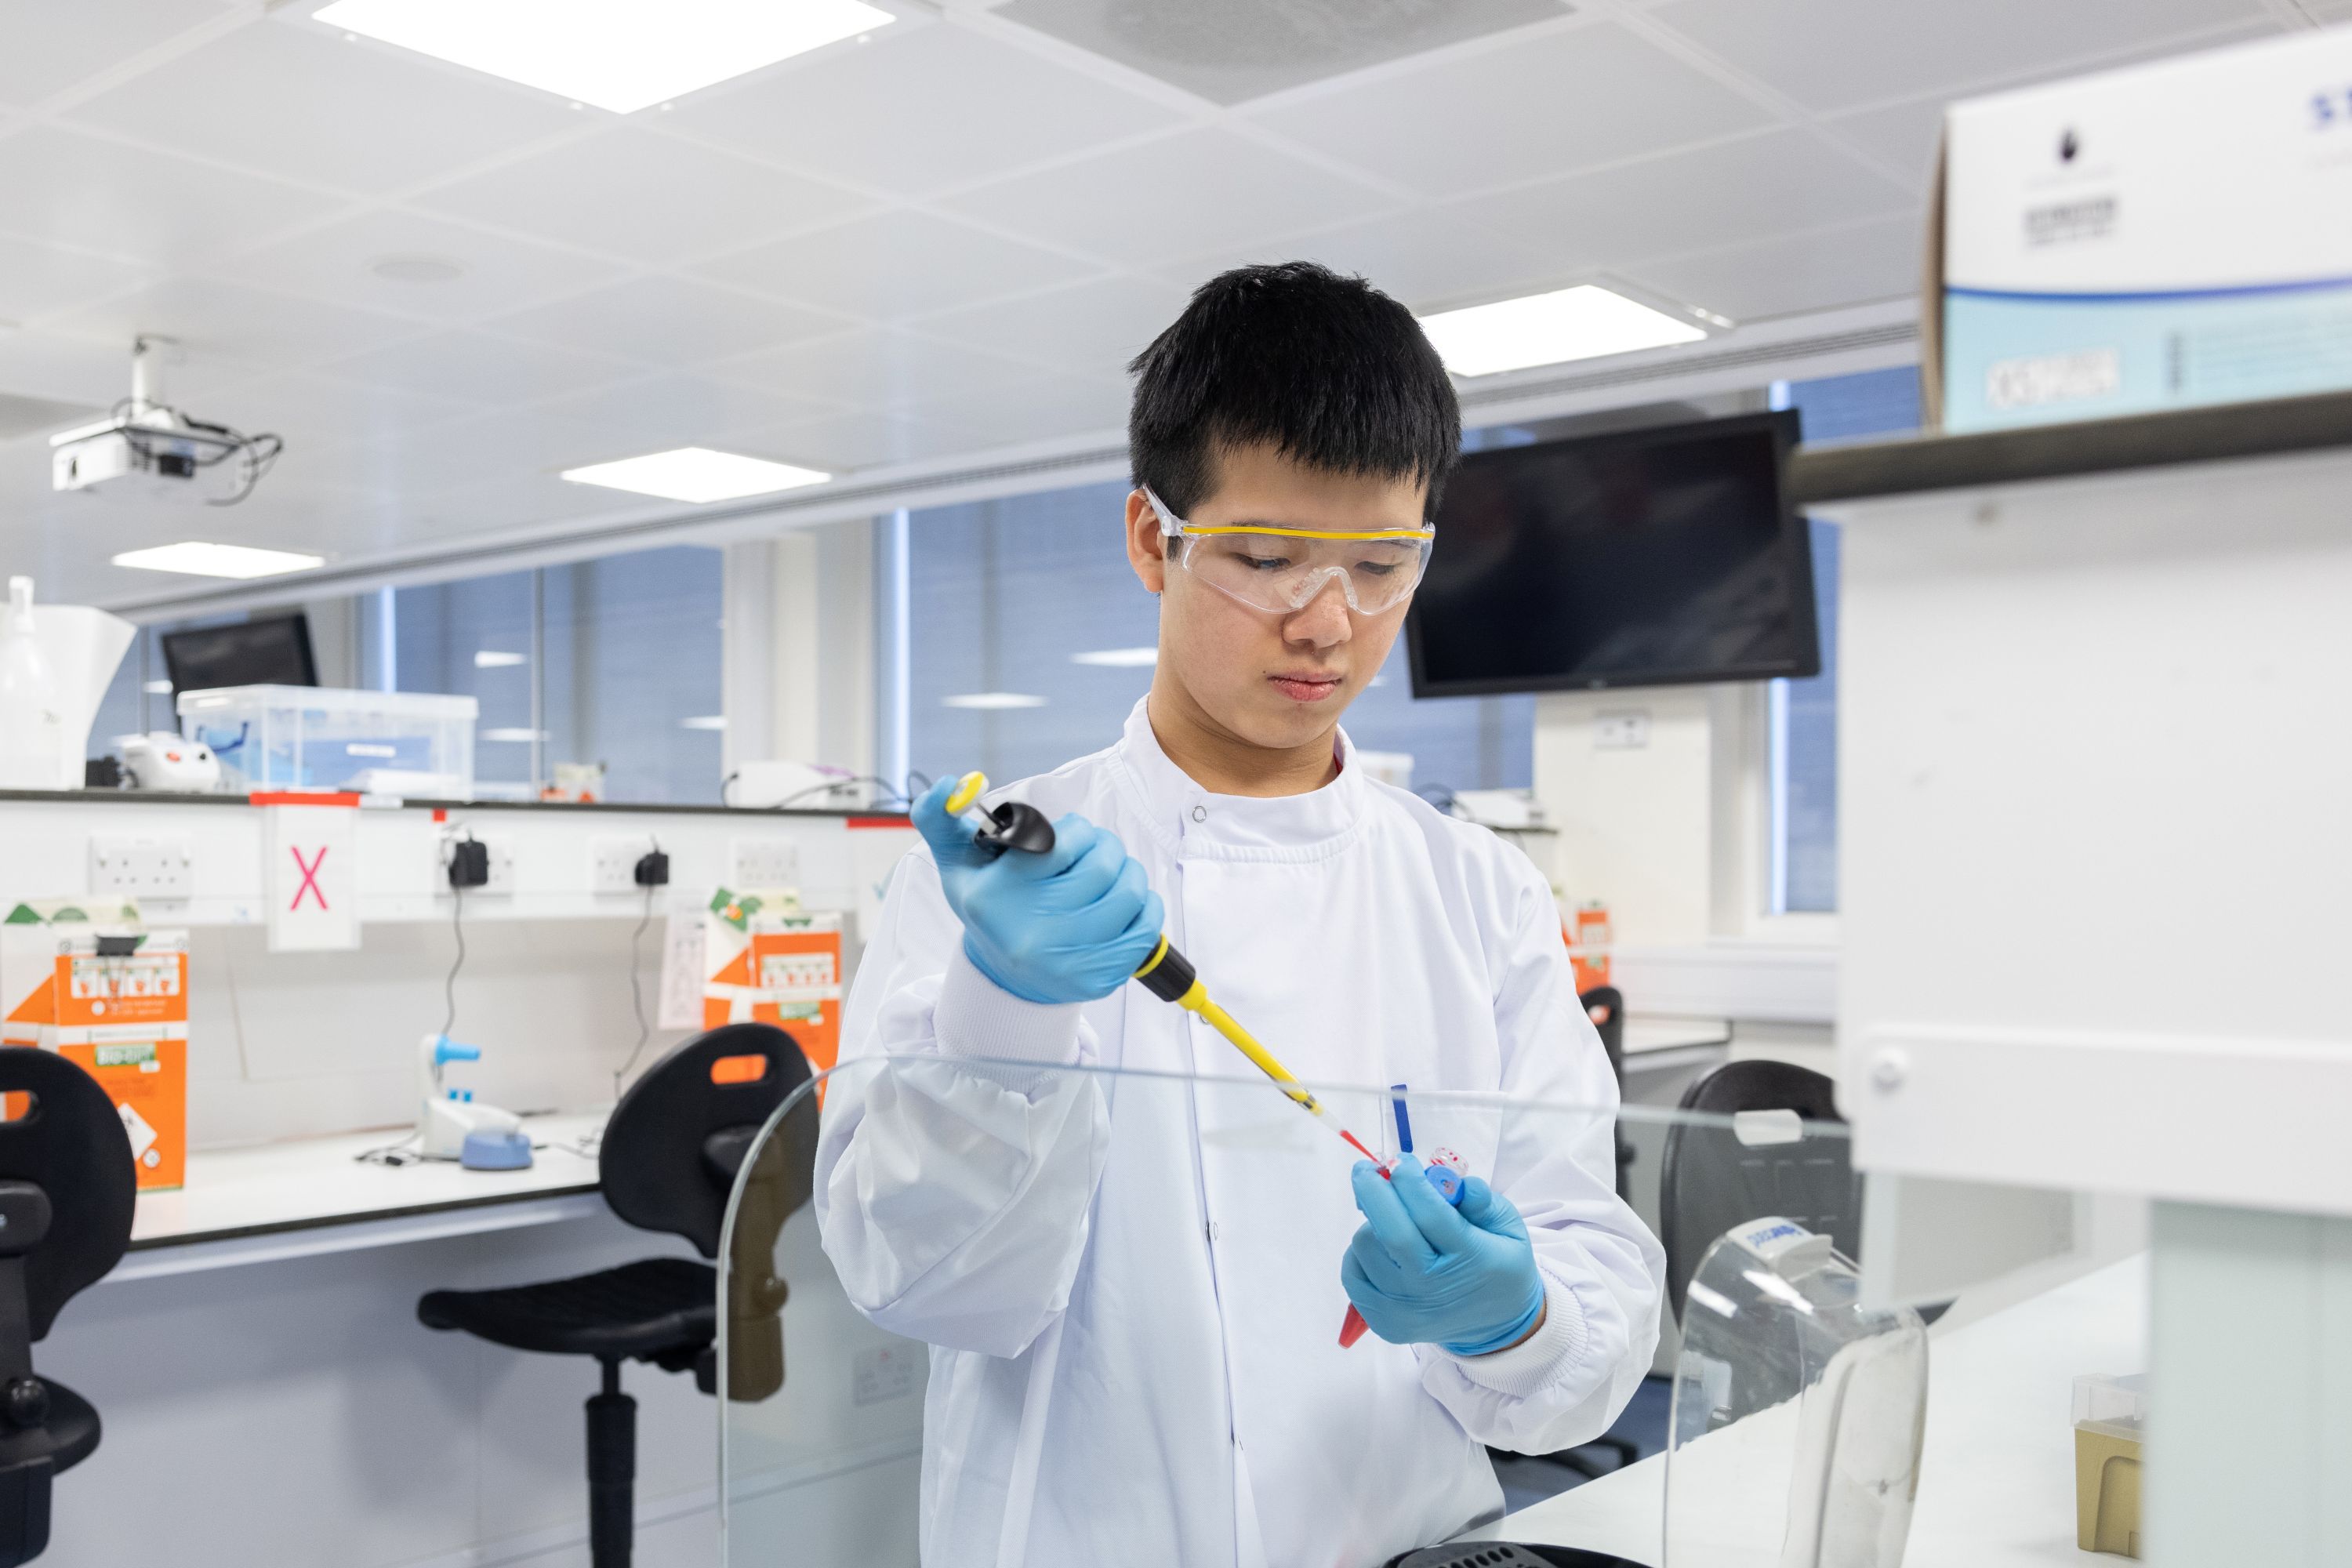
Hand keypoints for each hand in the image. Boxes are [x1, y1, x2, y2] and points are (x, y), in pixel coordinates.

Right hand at [911, 778, 1163, 1005]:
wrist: (1005, 976)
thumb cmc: (991, 907)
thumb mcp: (958, 864)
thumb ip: (939, 818)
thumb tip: (950, 784)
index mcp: (995, 899)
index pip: (1061, 842)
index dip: (1076, 832)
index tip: (1071, 836)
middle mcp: (1030, 933)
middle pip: (1103, 866)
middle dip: (1106, 846)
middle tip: (1097, 848)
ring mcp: (1066, 961)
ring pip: (1129, 892)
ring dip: (1129, 872)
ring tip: (1112, 873)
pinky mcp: (1098, 979)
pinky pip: (1145, 928)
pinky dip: (1144, 905)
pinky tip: (1124, 903)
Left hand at [1340, 1157, 1546, 1355]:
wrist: (1493, 1326)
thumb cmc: (1498, 1265)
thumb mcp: (1507, 1227)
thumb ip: (1481, 1200)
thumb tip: (1453, 1181)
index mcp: (1469, 1259)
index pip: (1429, 1213)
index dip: (1409, 1180)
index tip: (1401, 1160)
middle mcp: (1433, 1287)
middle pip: (1390, 1231)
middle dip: (1372, 1190)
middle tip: (1367, 1169)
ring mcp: (1404, 1309)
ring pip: (1366, 1246)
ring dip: (1372, 1221)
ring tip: (1392, 1218)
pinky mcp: (1382, 1320)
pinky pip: (1353, 1270)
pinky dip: (1360, 1250)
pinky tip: (1381, 1246)